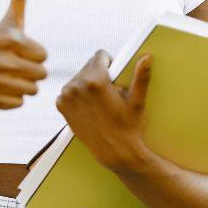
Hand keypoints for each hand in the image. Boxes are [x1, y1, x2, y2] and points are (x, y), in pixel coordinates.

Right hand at [0, 0, 47, 108]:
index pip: (44, 56)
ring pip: (31, 91)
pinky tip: (1, 88)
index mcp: (9, 39)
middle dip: (33, 72)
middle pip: (40, 75)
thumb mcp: (10, 20)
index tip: (22, 51)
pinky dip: (13, 99)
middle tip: (17, 66)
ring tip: (10, 77)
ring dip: (25, 86)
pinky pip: (18, 104)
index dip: (37, 54)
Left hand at [56, 51, 153, 172]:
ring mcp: (67, 96)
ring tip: (100, 100)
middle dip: (100, 73)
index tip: (116, 76)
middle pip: (89, 65)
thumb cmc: (129, 127)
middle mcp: (77, 86)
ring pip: (79, 77)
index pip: (100, 55)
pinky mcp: (61, 106)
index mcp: (96, 80)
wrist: (113, 152)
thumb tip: (146, 57)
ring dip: (88, 83)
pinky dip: (78, 94)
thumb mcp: (138, 101)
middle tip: (111, 92)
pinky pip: (69, 90)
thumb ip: (141, 76)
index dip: (111, 63)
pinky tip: (89, 106)